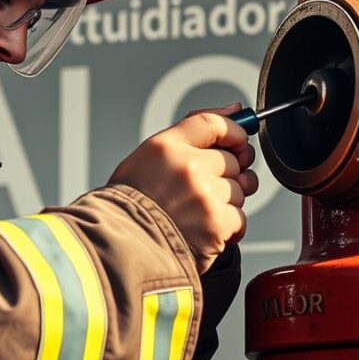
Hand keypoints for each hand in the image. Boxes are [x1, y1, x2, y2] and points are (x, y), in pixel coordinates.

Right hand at [108, 103, 258, 273]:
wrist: (119, 249)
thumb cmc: (130, 206)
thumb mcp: (147, 158)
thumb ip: (191, 133)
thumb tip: (236, 109)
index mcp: (166, 146)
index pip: (213, 123)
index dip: (233, 132)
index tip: (237, 140)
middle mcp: (188, 167)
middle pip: (232, 159)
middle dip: (227, 174)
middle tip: (205, 188)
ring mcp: (204, 196)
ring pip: (240, 190)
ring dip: (227, 202)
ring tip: (198, 212)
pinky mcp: (216, 224)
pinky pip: (240, 218)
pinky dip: (228, 227)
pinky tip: (205, 229)